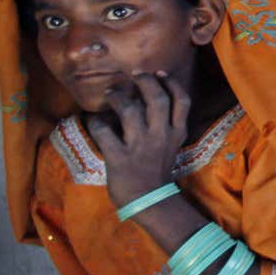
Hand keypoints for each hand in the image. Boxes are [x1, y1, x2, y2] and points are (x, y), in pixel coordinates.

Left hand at [87, 72, 190, 205]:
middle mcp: (161, 136)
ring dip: (118, 97)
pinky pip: (104, 131)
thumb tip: (147, 99)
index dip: (171, 83)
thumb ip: (166, 125)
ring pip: (130, 110)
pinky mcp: (119, 157)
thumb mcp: (171, 146)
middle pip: (157, 99)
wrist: (148, 200)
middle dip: (145, 82)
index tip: (159, 73)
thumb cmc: (157, 171)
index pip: (182, 101)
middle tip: (134, 75)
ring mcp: (140, 146)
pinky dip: (96, 121)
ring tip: (111, 93)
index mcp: (177, 133)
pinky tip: (94, 119)